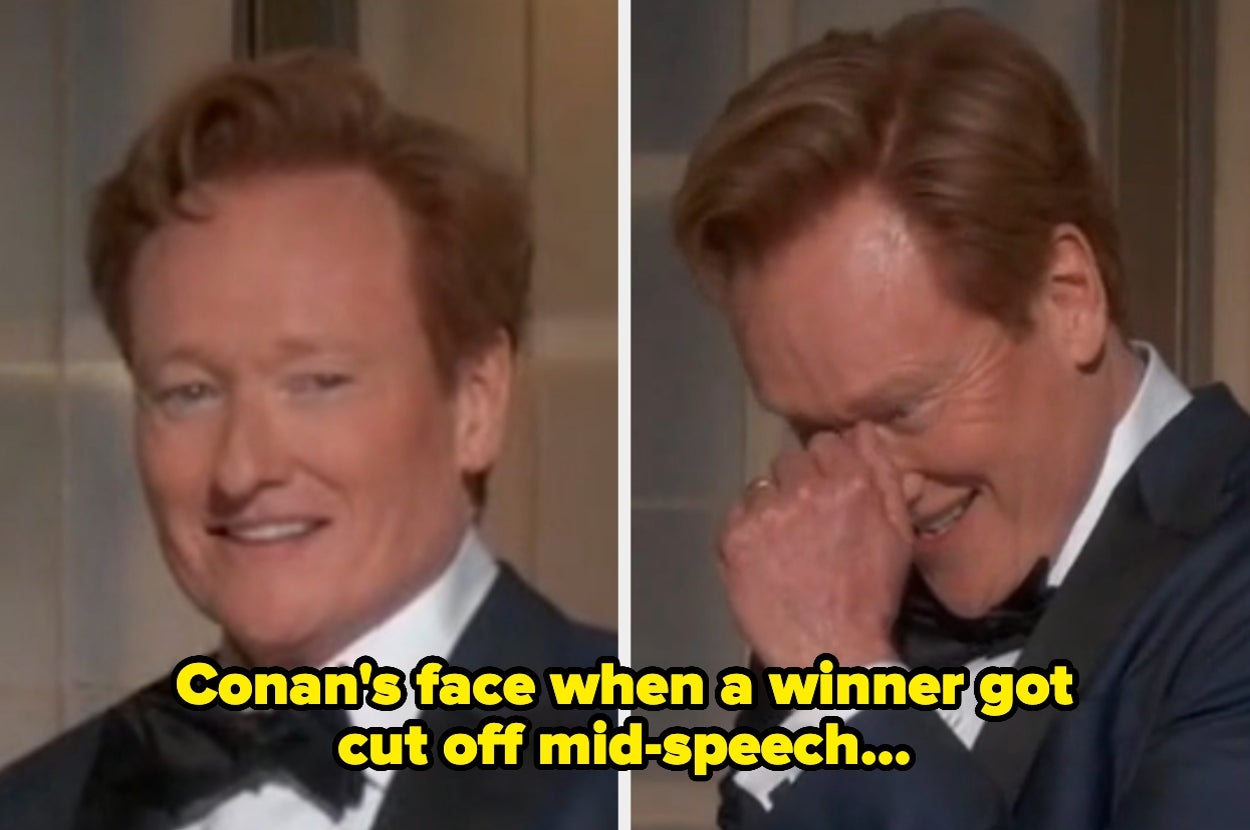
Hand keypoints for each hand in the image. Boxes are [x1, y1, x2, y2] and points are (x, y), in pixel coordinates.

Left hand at [718, 426, 913, 666]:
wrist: (830, 650)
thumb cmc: (871, 595)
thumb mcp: (898, 533)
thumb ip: (883, 474)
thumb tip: (862, 428)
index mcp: (851, 483)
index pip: (825, 442)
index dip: (826, 467)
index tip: (828, 492)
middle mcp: (804, 489)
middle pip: (790, 461)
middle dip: (798, 484)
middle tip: (808, 525)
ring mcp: (766, 512)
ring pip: (761, 486)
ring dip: (772, 507)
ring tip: (787, 547)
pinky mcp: (735, 536)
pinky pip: (736, 514)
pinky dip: (747, 532)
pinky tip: (766, 560)